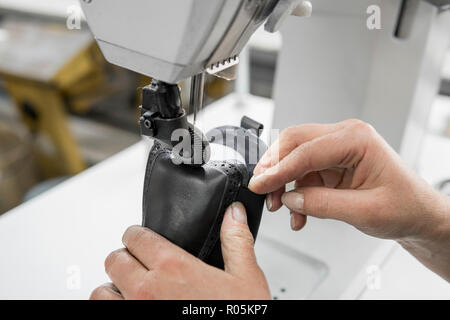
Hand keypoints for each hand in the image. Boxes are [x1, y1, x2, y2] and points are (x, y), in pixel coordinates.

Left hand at [90, 202, 269, 299]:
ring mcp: (137, 310)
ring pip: (101, 292)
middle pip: (115, 260)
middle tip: (137, 262)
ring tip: (127, 288)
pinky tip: (128, 305)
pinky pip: (105, 312)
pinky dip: (114, 306)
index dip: (138, 234)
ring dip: (112, 287)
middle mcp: (149, 289)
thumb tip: (234, 214)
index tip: (142, 238)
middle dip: (125, 258)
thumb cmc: (238, 316)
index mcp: (174, 268)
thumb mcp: (246, 278)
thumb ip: (236, 241)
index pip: (136, 237)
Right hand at [249, 119, 449, 279]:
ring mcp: (337, 150)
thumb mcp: (364, 211)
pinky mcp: (331, 164)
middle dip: (274, 166)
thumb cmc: (405, 207)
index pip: (306, 150)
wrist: (418, 215)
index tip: (259, 184)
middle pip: (295, 142)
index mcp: (357, 139)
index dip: (278, 169)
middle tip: (260, 188)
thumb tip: (289, 198)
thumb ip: (322, 204)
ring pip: (294, 157)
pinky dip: (294, 191)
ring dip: (281, 181)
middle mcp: (345, 137)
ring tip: (278, 205)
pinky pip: (303, 173)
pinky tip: (297, 212)